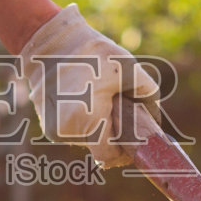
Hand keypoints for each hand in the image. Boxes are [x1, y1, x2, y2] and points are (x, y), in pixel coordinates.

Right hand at [18, 5, 161, 167]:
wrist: (49, 43)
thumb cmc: (90, 53)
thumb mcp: (128, 68)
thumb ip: (147, 94)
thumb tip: (153, 118)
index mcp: (87, 121)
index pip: (108, 157)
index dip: (123, 152)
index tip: (131, 138)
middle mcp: (67, 131)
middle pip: (99, 146)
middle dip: (112, 133)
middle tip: (117, 108)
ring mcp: (54, 129)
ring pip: (86, 139)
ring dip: (96, 125)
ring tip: (97, 98)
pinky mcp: (47, 124)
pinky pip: (74, 131)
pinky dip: (83, 120)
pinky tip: (84, 98)